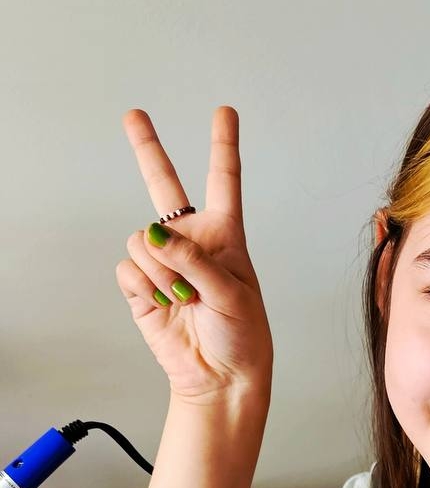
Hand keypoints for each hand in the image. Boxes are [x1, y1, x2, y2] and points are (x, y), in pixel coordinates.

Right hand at [116, 107, 272, 402]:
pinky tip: (166, 305)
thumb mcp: (232, 293)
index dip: (223, 145)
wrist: (220, 375)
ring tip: (185, 298)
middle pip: (163, 185)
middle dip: (147, 148)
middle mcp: (191, 241)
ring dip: (162, 271)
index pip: (223, 181)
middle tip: (132, 116)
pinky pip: (130, 268)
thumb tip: (154, 235)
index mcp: (225, 236)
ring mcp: (163, 261)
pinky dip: (146, 288)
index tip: (224, 112)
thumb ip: (195, 259)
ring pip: (143, 240)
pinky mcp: (141, 286)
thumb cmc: (241, 335)